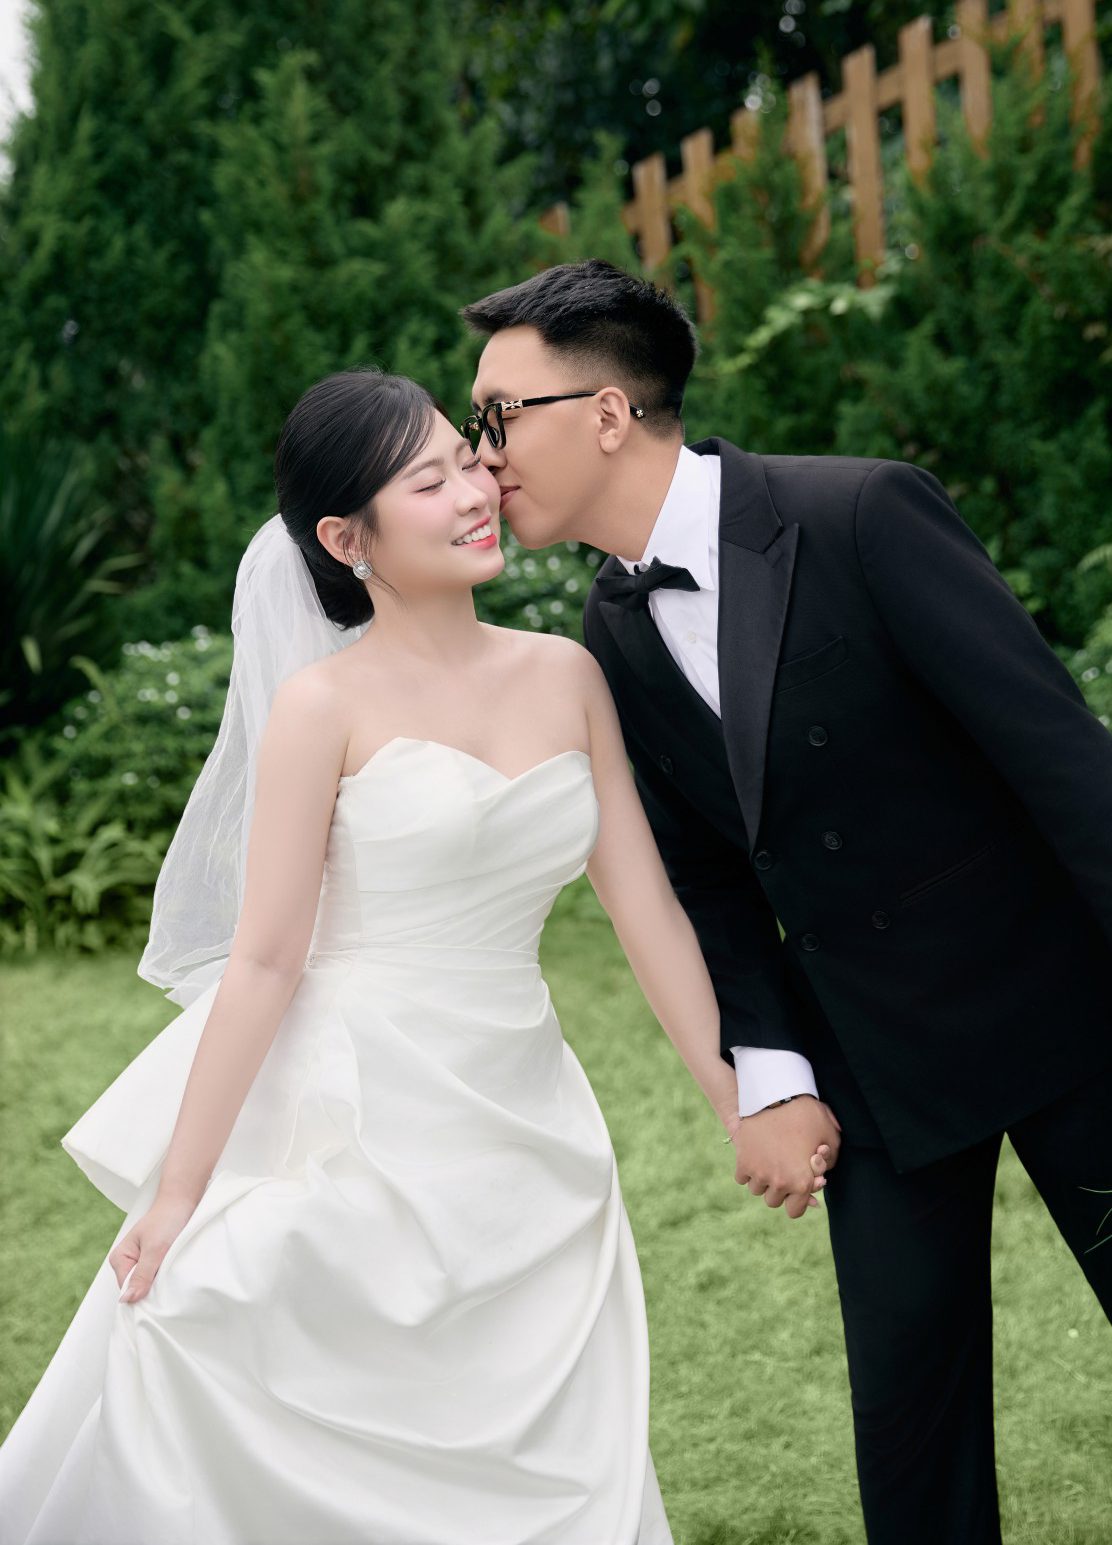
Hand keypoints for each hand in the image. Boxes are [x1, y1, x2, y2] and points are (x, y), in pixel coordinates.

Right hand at [109, 1192, 198, 1303]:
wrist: (182, 1201)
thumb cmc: (167, 1219)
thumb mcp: (155, 1249)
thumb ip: (141, 1275)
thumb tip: (126, 1300)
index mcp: (119, 1258)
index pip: (127, 1290)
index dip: (142, 1293)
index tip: (158, 1290)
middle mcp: (127, 1261)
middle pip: (137, 1288)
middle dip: (152, 1287)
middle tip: (167, 1276)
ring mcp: (140, 1261)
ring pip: (148, 1283)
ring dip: (160, 1280)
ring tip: (171, 1268)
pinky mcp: (153, 1259)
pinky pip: (156, 1275)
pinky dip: (165, 1274)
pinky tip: (173, 1267)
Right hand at [730, 1096, 841, 1219]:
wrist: (774, 1096)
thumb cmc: (806, 1114)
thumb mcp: (829, 1135)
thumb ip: (829, 1162)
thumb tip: (820, 1181)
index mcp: (803, 1182)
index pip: (795, 1211)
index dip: (797, 1201)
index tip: (796, 1188)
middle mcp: (780, 1183)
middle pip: (774, 1201)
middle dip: (779, 1189)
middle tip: (783, 1170)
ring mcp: (759, 1174)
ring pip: (757, 1189)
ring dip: (762, 1180)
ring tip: (769, 1161)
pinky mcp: (742, 1163)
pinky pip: (742, 1177)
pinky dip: (747, 1170)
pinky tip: (756, 1156)